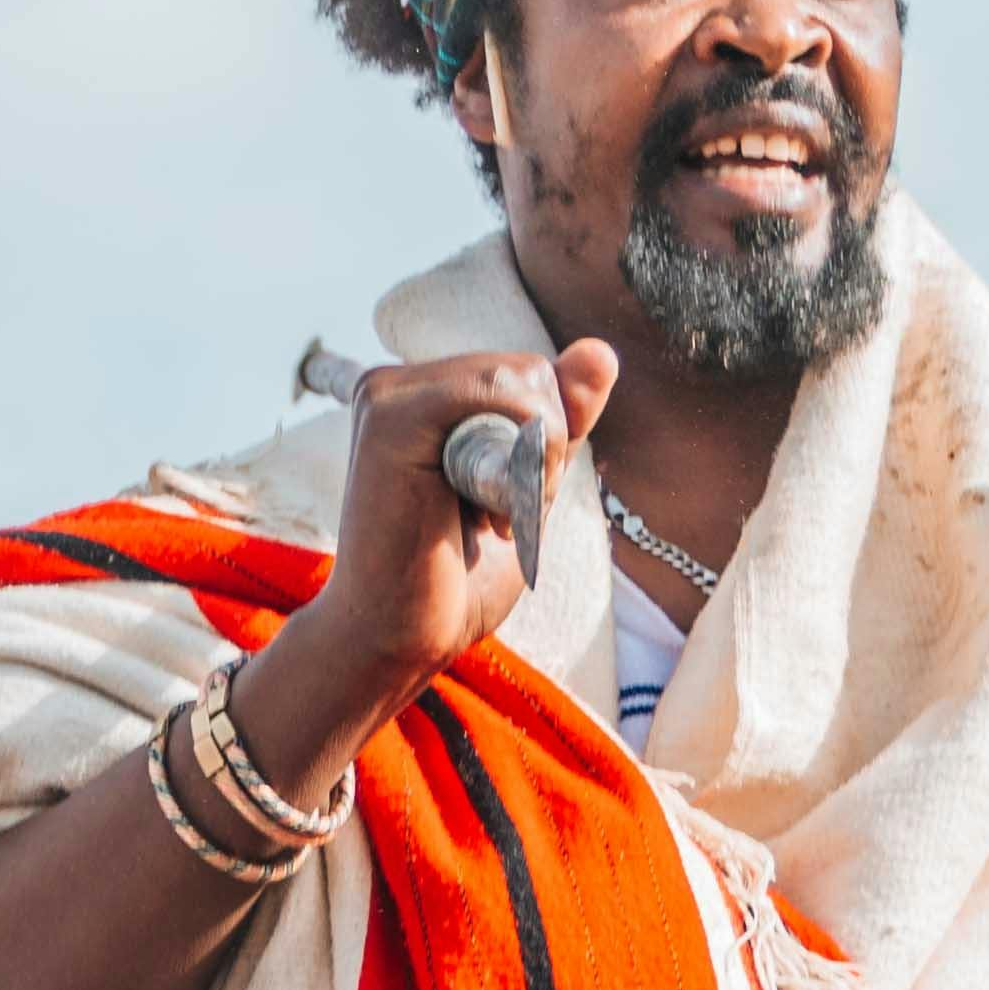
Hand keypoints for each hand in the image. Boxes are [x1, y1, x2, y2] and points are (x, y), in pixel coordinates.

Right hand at [273, 343, 625, 731]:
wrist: (402, 639)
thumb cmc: (457, 577)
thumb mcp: (530, 487)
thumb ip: (561, 420)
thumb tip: (600, 349)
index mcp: (427, 397)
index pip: (530, 375)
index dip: (548, 445)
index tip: (501, 512)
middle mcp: (402, 384)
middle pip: (532, 371)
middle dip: (545, 453)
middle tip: (496, 521)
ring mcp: (390, 392)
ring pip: (523, 379)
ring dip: (535, 465)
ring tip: (487, 520)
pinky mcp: (388, 412)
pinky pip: (496, 390)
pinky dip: (517, 459)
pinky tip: (479, 512)